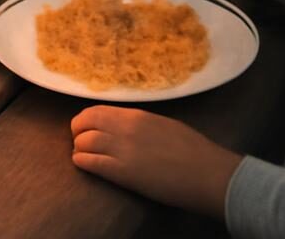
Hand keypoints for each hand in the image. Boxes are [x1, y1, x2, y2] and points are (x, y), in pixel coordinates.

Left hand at [71, 105, 240, 217]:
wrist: (207, 172)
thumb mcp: (164, 125)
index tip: (84, 125)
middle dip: (77, 130)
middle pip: (86, 122)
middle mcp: (125, 128)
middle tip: (78, 139)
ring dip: (79, 146)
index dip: (86, 118)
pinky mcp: (124, 173)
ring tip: (80, 153)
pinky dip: (82, 161)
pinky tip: (80, 163)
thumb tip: (127, 127)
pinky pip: (93, 162)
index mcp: (136, 116)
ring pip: (85, 141)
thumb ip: (142, 124)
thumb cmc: (193, 150)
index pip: (98, 110)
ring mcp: (123, 150)